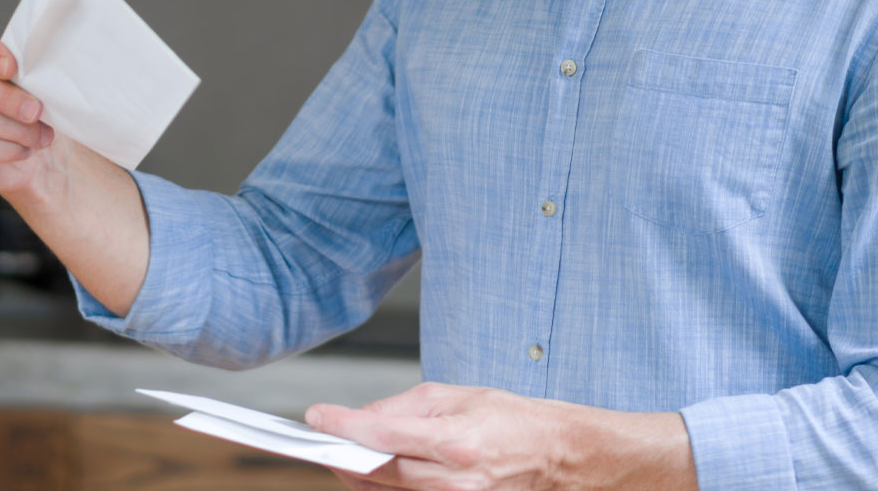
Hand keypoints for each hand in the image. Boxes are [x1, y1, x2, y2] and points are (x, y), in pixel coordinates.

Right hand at [0, 22, 54, 194]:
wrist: (30, 149)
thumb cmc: (26, 104)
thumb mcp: (30, 79)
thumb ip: (26, 69)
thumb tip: (39, 72)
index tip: (11, 68)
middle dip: (4, 97)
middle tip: (35, 111)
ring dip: (11, 128)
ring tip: (39, 137)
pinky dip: (3, 149)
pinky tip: (22, 150)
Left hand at [305, 383, 694, 490]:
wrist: (562, 459)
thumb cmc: (515, 422)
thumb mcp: (460, 396)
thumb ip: (406, 406)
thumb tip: (363, 418)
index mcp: (454, 443)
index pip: (380, 436)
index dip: (341, 425)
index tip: (316, 416)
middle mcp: (452, 483)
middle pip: (374, 475)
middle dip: (341, 454)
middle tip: (323, 436)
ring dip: (358, 475)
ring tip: (347, 452)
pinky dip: (383, 490)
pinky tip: (375, 473)